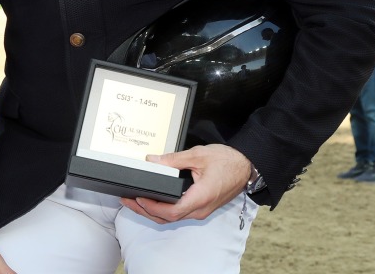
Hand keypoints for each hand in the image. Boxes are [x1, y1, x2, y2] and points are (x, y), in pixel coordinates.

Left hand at [119, 144, 252, 223]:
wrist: (246, 166)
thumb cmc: (228, 161)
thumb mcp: (198, 155)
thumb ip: (173, 159)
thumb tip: (152, 160)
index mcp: (200, 197)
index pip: (171, 212)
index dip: (151, 207)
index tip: (138, 198)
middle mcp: (200, 209)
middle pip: (168, 218)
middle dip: (145, 211)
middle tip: (127, 200)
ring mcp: (201, 210)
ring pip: (172, 218)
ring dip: (152, 211)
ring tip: (135, 200)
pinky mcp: (201, 207)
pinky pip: (179, 213)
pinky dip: (163, 209)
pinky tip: (153, 200)